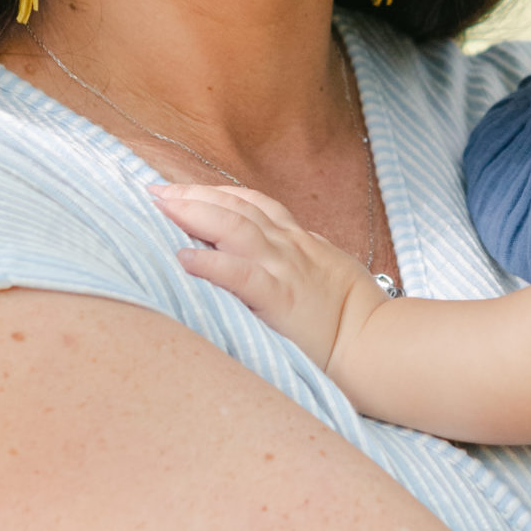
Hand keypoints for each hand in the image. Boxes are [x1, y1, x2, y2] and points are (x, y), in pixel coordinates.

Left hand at [154, 182, 382, 372]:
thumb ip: (296, 257)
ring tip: (161, 208)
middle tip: (155, 191)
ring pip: (235, 228)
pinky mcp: (281, 299)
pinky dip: (212, 262)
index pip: (252, 203)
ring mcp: (285, 270)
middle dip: (193, 195)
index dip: (215, 192)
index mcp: (297, 241)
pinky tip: (184, 257)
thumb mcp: (324, 270)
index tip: (181, 188)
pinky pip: (241, 274)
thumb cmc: (351, 314)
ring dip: (195, 214)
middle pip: (236, 207)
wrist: (374, 342)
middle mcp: (288, 247)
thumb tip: (269, 253)